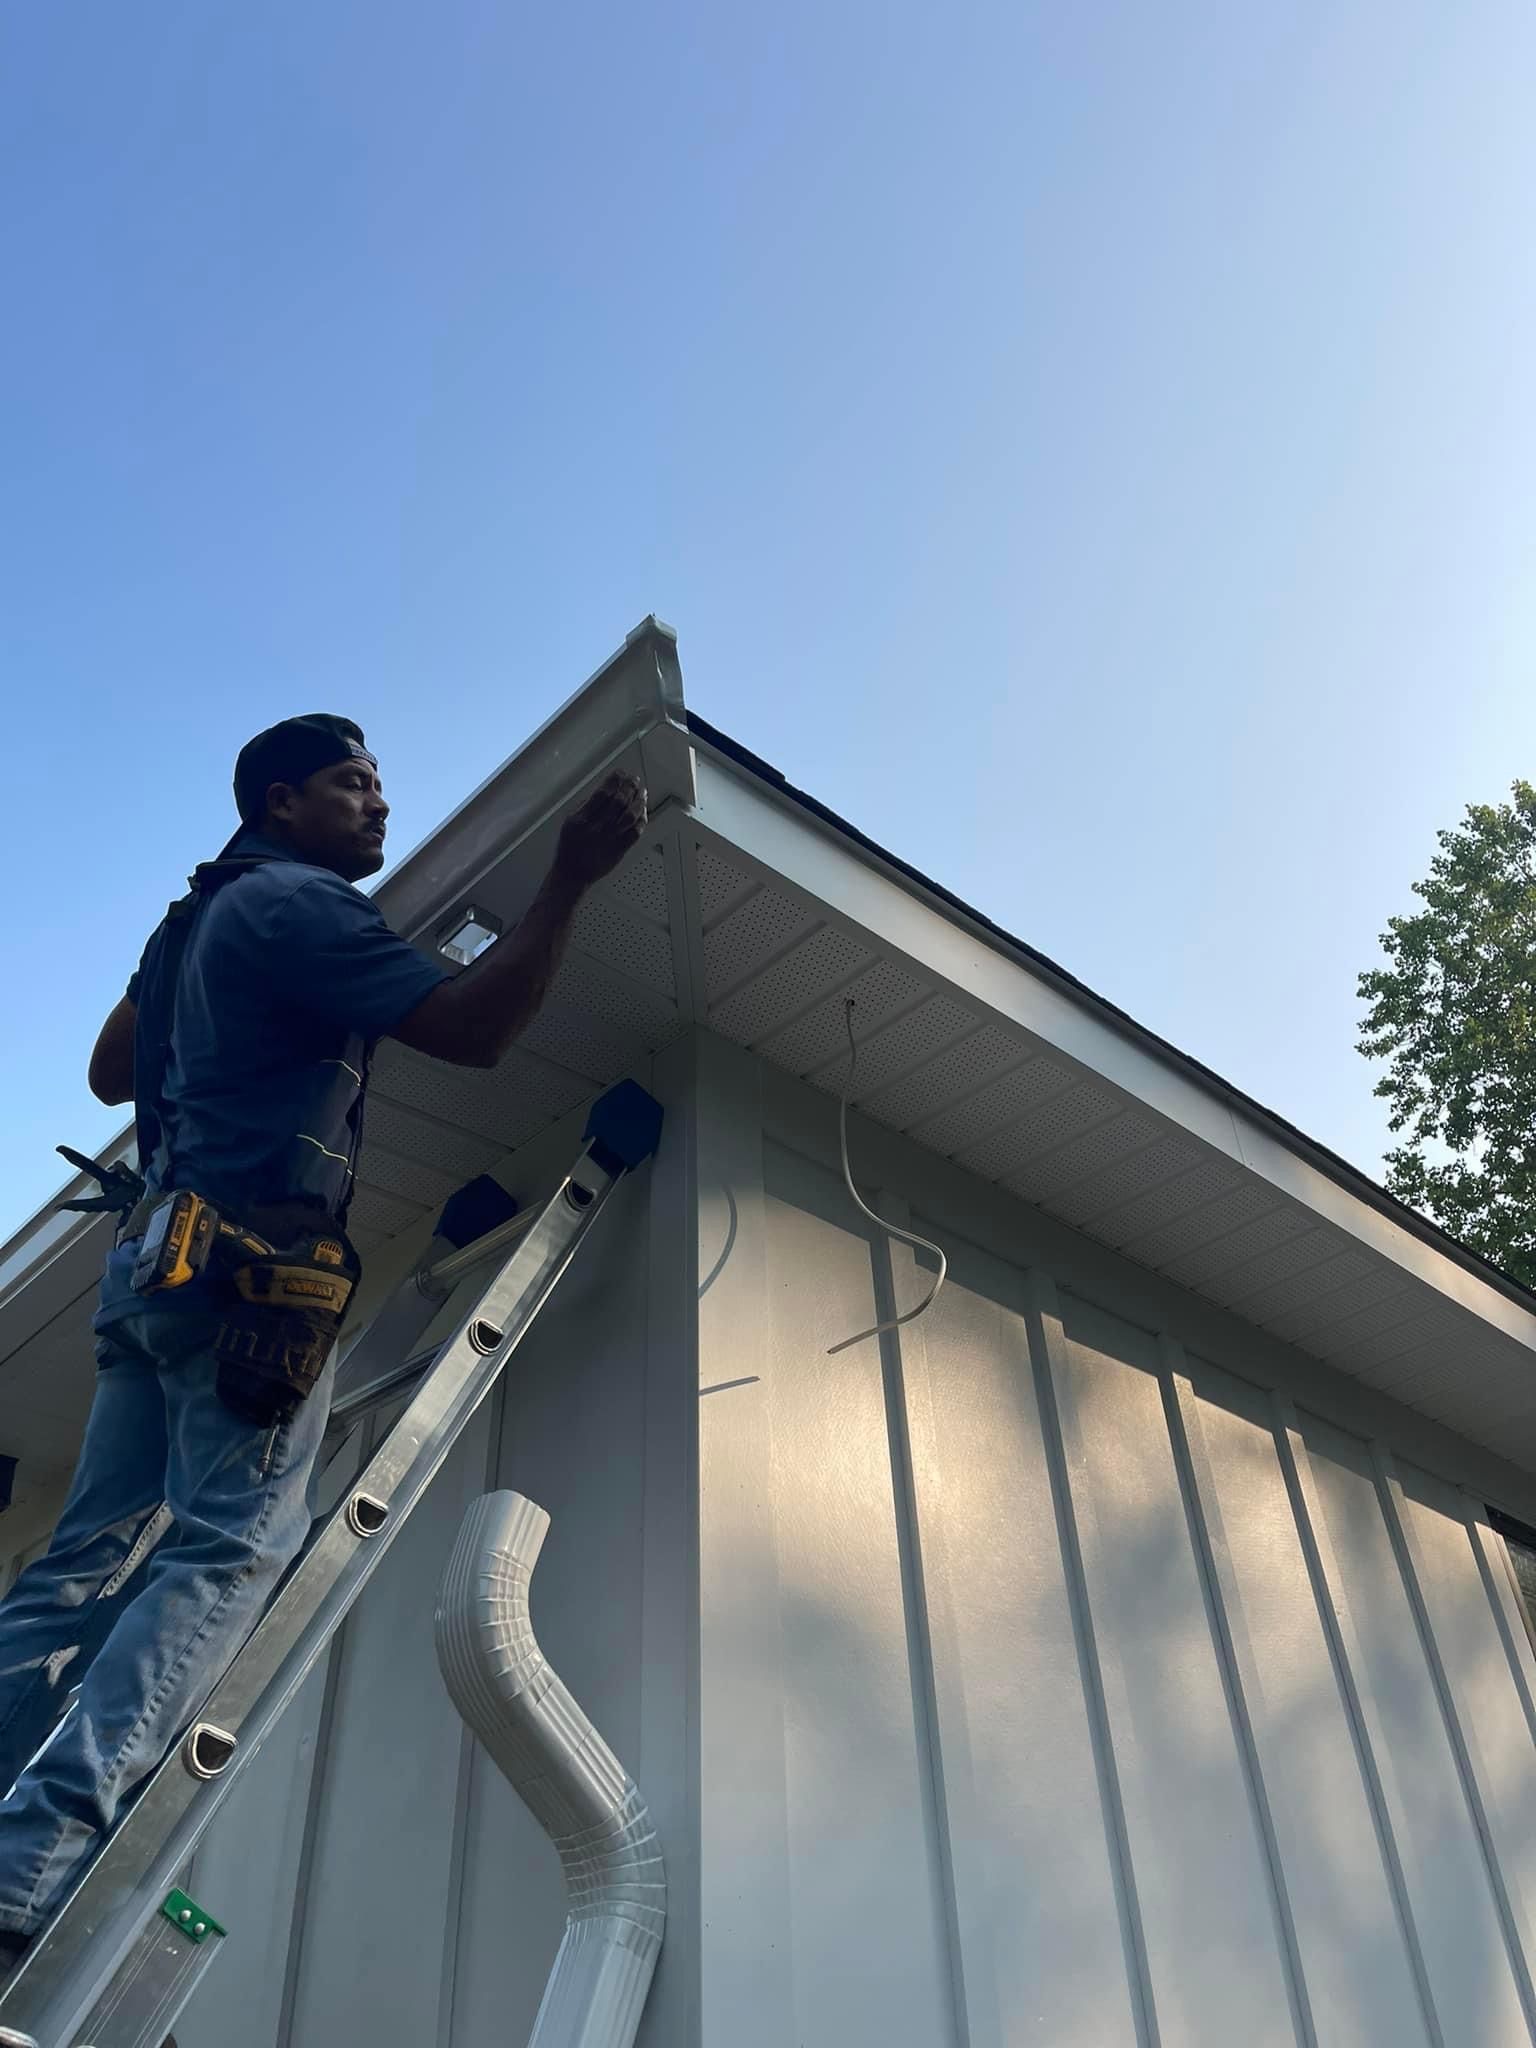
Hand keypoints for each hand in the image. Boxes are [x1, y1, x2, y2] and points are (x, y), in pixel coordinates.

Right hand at [552, 772, 647, 888]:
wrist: (573, 874)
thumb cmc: (570, 847)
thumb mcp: (570, 821)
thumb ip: (586, 805)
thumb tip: (604, 789)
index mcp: (582, 818)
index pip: (603, 793)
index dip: (614, 779)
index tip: (620, 773)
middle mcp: (597, 828)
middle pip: (619, 801)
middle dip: (630, 786)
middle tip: (634, 779)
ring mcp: (610, 839)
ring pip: (630, 815)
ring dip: (639, 801)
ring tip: (642, 792)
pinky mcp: (620, 850)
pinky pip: (635, 833)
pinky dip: (642, 820)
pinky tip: (643, 812)